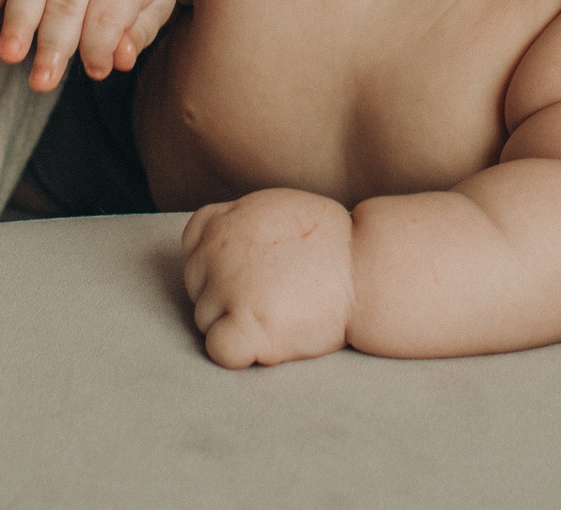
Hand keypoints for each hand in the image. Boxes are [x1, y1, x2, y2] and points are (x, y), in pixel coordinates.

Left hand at [182, 189, 354, 367]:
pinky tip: (264, 342)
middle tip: (271, 297)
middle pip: (197, 285)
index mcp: (227, 220)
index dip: (215, 262)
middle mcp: (218, 251)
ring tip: (277, 315)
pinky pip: (217, 349)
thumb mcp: (278, 208)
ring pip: (205, 319)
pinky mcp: (245, 325)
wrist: (367, 268)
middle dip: (226, 295)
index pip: (193, 244)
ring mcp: (229, 288)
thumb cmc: (334, 243)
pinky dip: (235, 351)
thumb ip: (242, 223)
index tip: (247, 272)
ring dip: (233, 324)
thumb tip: (218, 243)